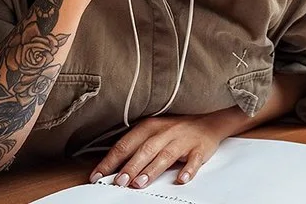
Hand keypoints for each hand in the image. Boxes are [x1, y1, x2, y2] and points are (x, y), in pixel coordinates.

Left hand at [89, 114, 232, 188]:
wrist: (208, 122)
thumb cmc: (176, 130)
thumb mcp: (153, 133)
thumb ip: (135, 148)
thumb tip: (113, 168)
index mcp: (149, 127)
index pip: (125, 145)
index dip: (110, 161)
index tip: (98, 175)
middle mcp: (164, 132)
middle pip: (144, 150)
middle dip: (131, 167)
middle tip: (119, 181)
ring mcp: (182, 140)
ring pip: (165, 155)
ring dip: (152, 169)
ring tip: (140, 182)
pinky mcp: (199, 148)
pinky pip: (194, 160)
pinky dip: (188, 169)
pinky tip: (181, 178)